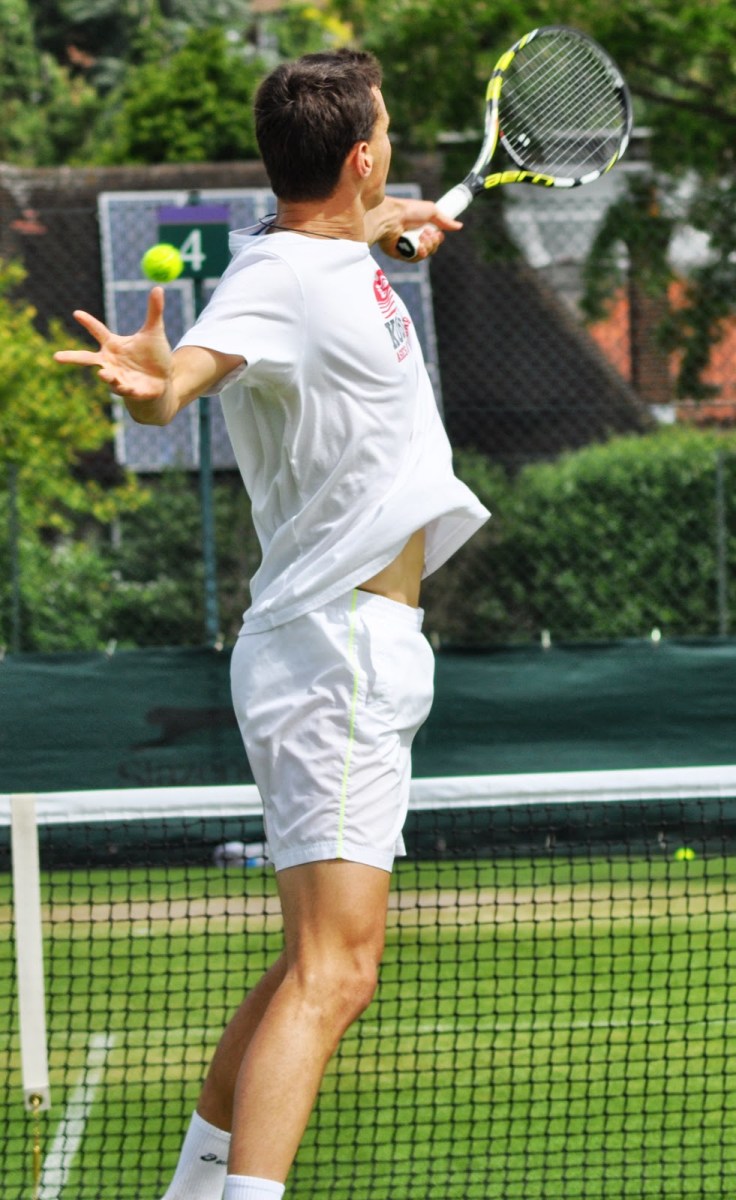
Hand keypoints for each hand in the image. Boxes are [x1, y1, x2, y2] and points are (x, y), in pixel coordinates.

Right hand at [54, 287, 172, 405]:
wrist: (163, 380)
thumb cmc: (154, 355)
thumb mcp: (154, 331)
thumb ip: (154, 311)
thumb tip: (157, 287)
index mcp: (113, 345)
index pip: (98, 331)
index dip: (88, 322)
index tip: (77, 313)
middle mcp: (110, 361)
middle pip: (86, 359)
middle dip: (71, 358)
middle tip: (56, 357)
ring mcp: (118, 377)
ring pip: (106, 376)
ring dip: (106, 376)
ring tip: (104, 374)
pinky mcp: (130, 390)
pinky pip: (125, 390)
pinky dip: (127, 389)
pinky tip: (130, 388)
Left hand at [366, 196, 462, 260]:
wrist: (391, 217)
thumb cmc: (409, 210)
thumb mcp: (431, 211)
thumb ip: (445, 220)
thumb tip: (459, 226)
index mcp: (421, 227)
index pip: (435, 239)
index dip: (438, 239)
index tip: (438, 234)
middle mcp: (415, 238)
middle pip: (432, 248)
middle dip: (433, 242)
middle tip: (426, 233)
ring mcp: (408, 246)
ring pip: (425, 255)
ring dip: (427, 246)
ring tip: (421, 236)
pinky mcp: (401, 254)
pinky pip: (415, 259)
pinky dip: (420, 253)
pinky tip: (419, 247)